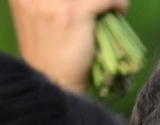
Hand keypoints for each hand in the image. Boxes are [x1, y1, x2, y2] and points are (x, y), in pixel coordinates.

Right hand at [7, 0, 125, 92]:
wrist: (52, 83)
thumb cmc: (50, 54)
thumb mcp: (39, 15)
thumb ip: (52, 0)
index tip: (89, 1)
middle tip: (103, 2)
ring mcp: (52, 0)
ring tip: (113, 4)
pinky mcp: (73, 11)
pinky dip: (118, 3)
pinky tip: (120, 12)